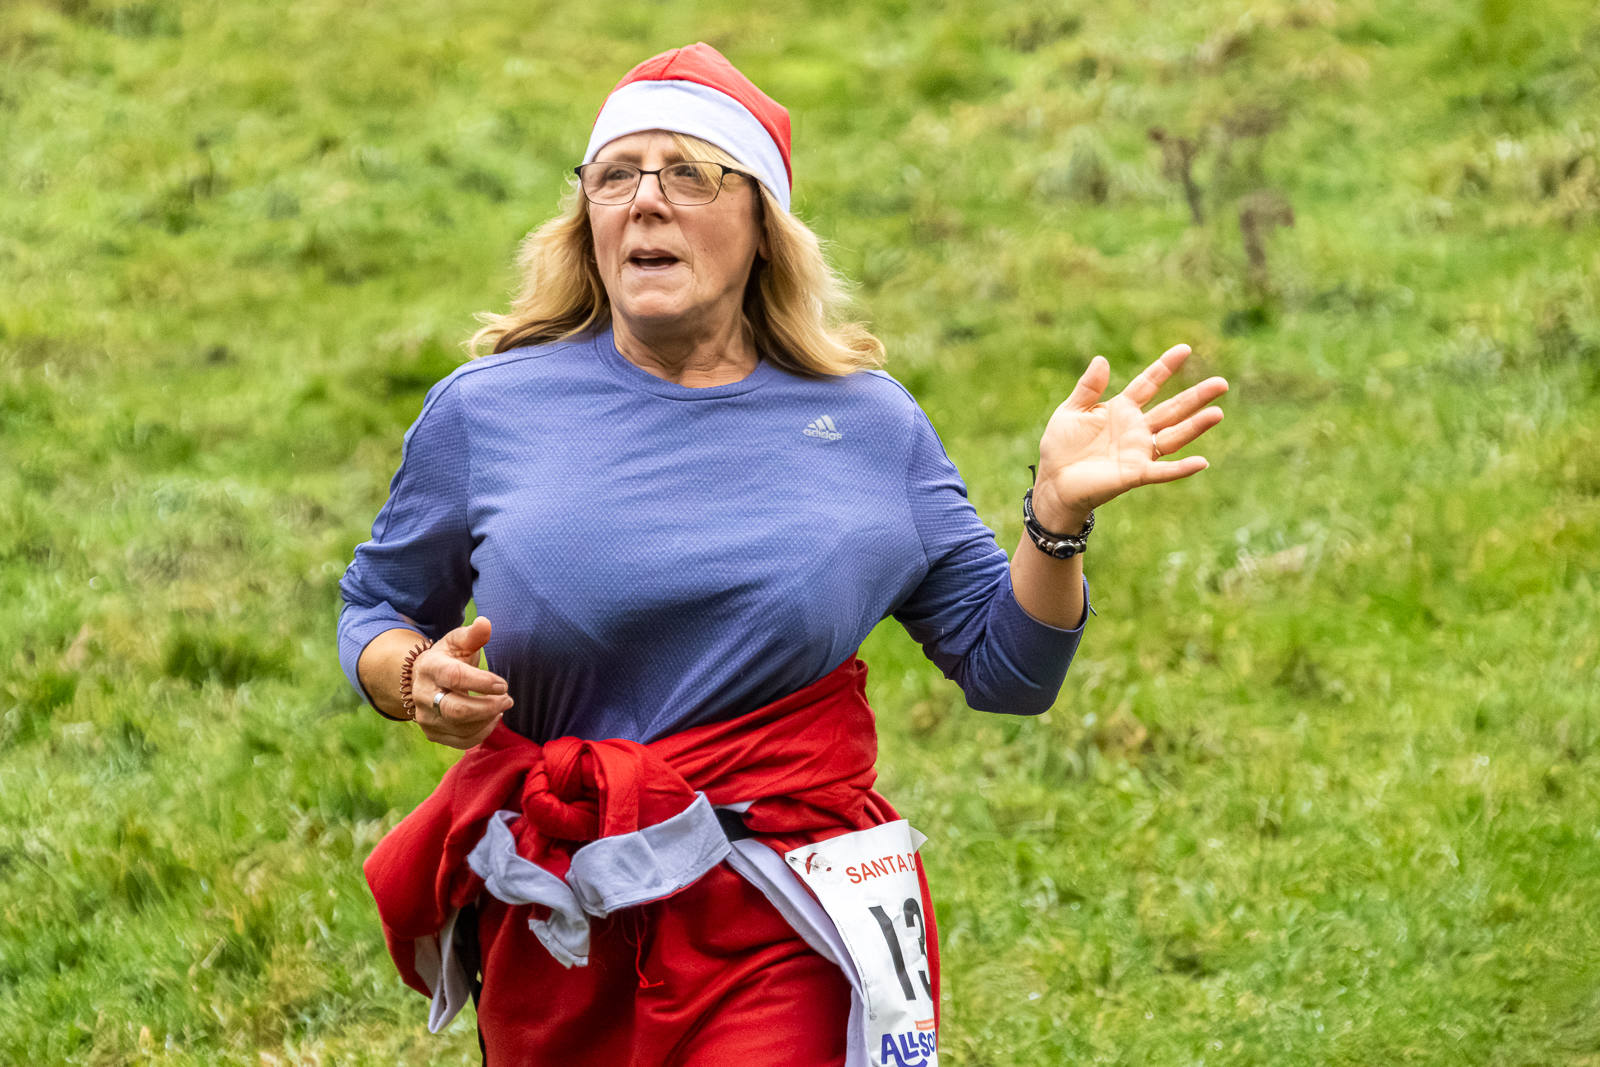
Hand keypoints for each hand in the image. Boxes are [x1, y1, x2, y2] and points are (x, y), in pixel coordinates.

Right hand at [413, 616, 512, 748]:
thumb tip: (485, 623)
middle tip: (508, 699)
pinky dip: (482, 732)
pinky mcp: (433, 733)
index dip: (482, 682)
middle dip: (488, 706)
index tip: (503, 684)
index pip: (456, 678)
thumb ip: (473, 635)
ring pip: (462, 728)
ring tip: (501, 705)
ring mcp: (426, 717)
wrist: (422, 679)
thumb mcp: (457, 642)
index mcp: (430, 667)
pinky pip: (462, 741)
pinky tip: (491, 718)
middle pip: (457, 710)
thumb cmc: (447, 657)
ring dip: (489, 719)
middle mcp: (423, 695)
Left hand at [1033, 344, 1227, 528]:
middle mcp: (1137, 429)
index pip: (1149, 383)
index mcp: (1122, 409)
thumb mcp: (1071, 411)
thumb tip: (1102, 359)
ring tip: (1217, 413)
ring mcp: (1138, 452)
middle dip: (1196, 396)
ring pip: (1174, 436)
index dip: (1165, 367)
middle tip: (1221, 384)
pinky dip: (1181, 468)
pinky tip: (1201, 462)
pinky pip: (1162, 471)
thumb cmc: (1061, 447)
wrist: (1053, 482)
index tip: (1185, 349)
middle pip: (1172, 408)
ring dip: (1195, 427)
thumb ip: (1088, 388)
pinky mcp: (1135, 475)